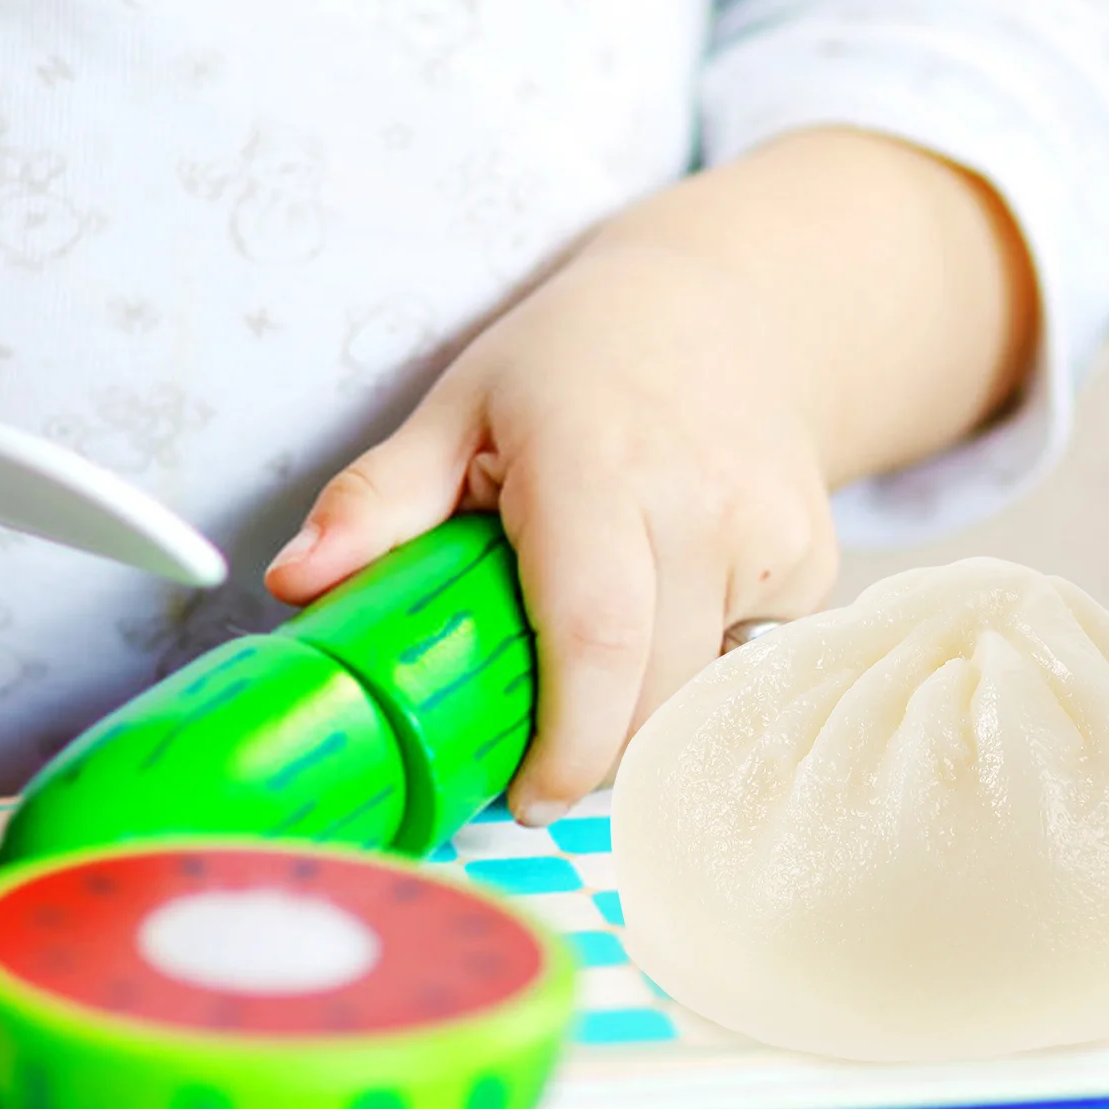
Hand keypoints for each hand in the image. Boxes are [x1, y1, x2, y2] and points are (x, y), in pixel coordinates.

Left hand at [266, 127, 1035, 824]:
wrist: (730, 312)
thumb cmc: (576, 363)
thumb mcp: (460, 405)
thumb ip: (378, 498)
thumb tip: (293, 585)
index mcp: (598, 464)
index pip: (596, 637)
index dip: (565, 744)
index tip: (527, 797)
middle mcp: (702, 503)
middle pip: (652, 691)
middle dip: (592, 748)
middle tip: (540, 747)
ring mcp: (773, 535)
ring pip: (700, 690)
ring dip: (641, 706)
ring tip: (601, 649)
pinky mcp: (814, 564)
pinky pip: (744, 661)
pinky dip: (694, 666)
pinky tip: (671, 599)